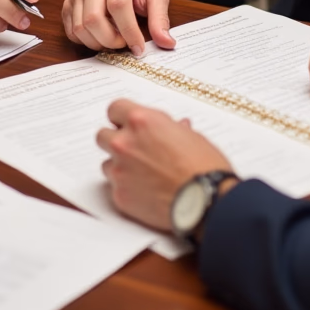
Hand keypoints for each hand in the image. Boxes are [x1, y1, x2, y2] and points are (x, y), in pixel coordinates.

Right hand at [62, 0, 171, 56]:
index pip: (117, 6)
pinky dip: (86, 41)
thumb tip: (166, 43)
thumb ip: (160, 19)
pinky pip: (71, 31)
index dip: (128, 31)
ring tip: (113, 38)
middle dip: (110, 40)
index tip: (138, 48)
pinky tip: (100, 36)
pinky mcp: (68, 4)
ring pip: (80, 27)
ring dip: (98, 42)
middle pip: (93, 19)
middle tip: (124, 43)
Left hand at [95, 98, 232, 231]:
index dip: (122, 117)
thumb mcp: (191, 136)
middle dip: (115, 141)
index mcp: (141, 121)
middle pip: (102, 135)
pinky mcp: (120, 196)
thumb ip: (170, 129)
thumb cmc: (204, 167)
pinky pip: (114, 188)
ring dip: (119, 166)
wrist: (207, 200)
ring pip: (106, 163)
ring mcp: (119, 171)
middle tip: (133, 150)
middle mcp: (124, 143)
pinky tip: (146, 192)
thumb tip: (172, 128)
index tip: (127, 124)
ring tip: (143, 175)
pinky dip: (127, 189)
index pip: (115, 109)